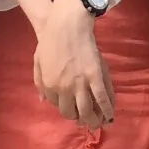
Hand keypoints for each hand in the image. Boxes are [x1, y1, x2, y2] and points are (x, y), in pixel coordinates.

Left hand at [34, 0, 114, 126]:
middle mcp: (64, 89)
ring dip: (93, 120)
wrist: (67, 25)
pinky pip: (102, 98)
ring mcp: (80, 83)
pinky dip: (107, 109)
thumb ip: (39, 83)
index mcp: (49, 86)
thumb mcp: (38, 63)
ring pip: (88, 110)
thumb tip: (43, 101)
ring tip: (98, 123)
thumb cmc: (50, 41)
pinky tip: (110, 116)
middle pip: (72, 112)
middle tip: (85, 121)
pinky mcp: (95, 77)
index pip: (58, 107)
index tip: (73, 109)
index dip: (66, 109)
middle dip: (79, 119)